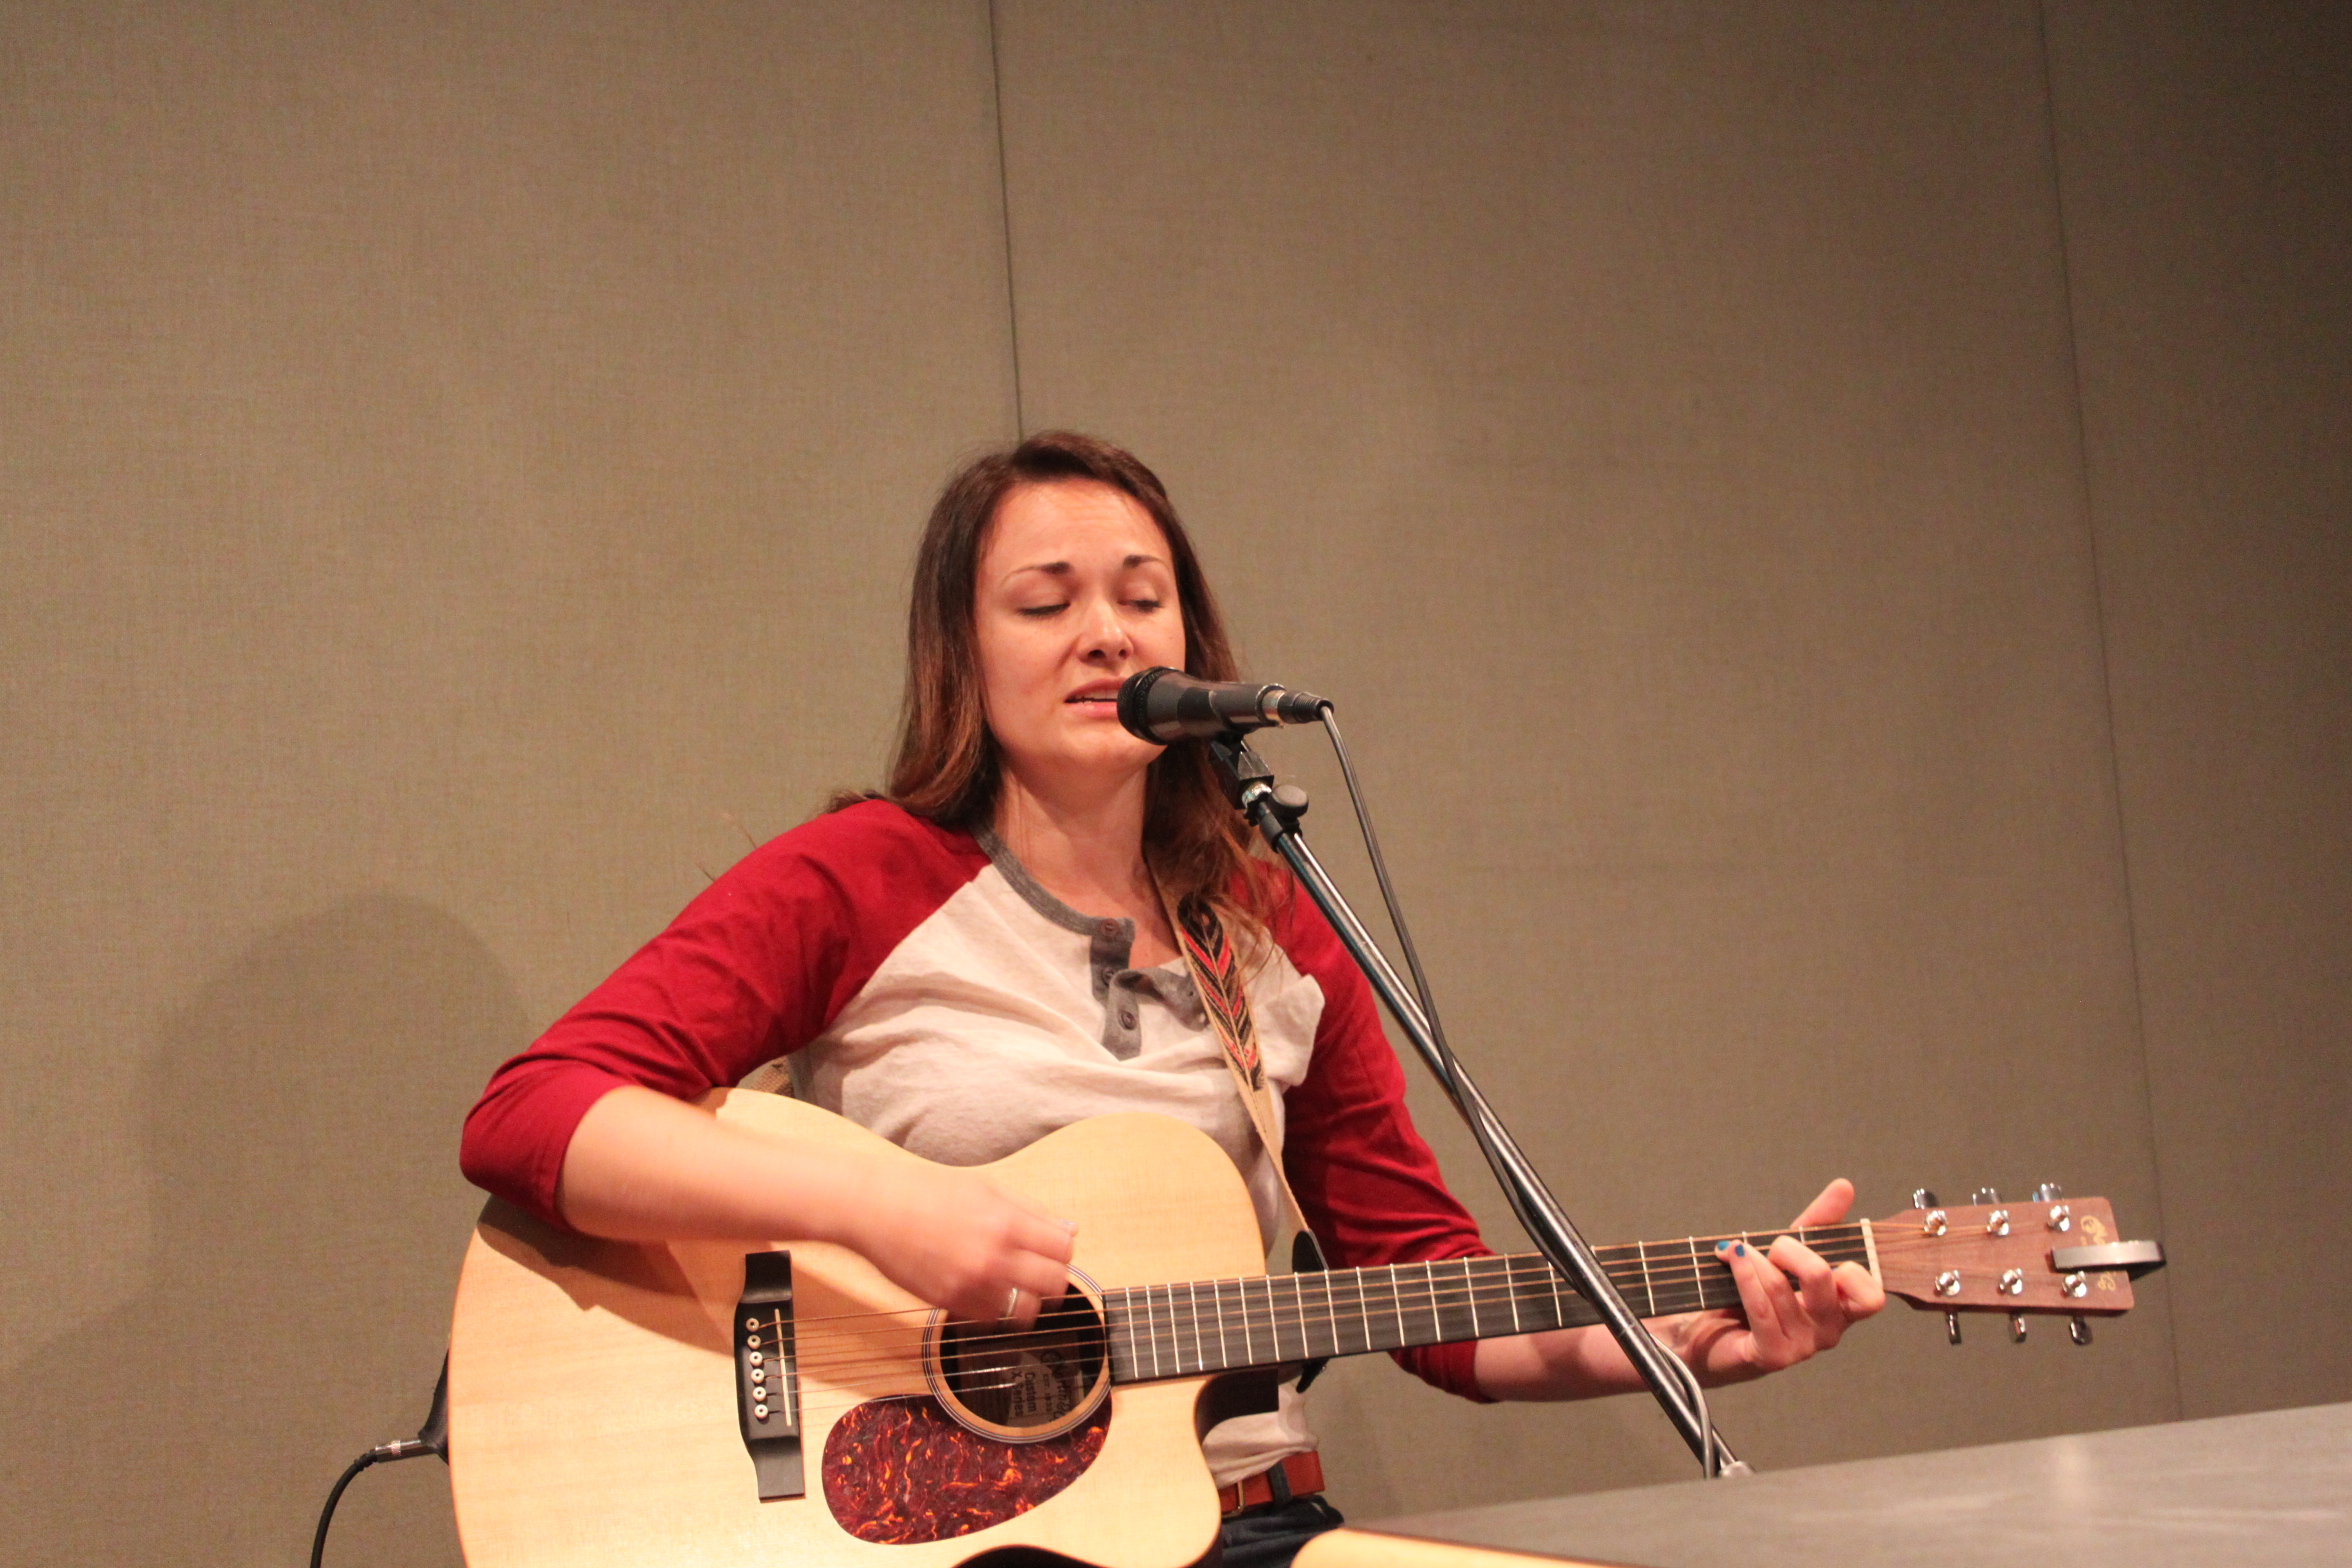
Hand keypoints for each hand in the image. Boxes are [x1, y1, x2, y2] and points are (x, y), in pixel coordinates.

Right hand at [845, 1159, 1075, 1328]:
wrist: (876, 1208)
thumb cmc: (928, 1190)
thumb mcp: (987, 1187)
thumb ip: (1031, 1210)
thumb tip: (1069, 1230)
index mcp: (1007, 1222)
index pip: (1063, 1250)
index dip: (1063, 1250)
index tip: (1053, 1249)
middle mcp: (993, 1257)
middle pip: (1053, 1284)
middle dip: (1053, 1278)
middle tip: (1040, 1272)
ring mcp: (971, 1284)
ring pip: (1025, 1310)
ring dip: (1026, 1299)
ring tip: (1014, 1285)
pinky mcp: (949, 1303)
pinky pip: (990, 1318)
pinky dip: (994, 1308)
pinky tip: (984, 1289)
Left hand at [1665, 1178, 1886, 1382]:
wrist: (1703, 1332)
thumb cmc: (1751, 1293)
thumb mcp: (1788, 1253)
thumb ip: (1818, 1223)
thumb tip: (1844, 1186)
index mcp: (1840, 1308)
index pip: (1872, 1297)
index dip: (1853, 1269)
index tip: (1822, 1249)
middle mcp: (1828, 1331)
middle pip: (1822, 1277)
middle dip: (1789, 1249)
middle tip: (1771, 1247)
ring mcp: (1801, 1346)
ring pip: (1782, 1288)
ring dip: (1753, 1259)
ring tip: (1735, 1250)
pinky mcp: (1770, 1356)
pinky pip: (1760, 1309)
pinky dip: (1744, 1276)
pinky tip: (1731, 1259)